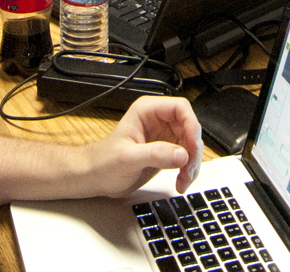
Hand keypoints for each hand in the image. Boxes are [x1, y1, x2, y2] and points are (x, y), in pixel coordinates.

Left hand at [82, 96, 202, 196]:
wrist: (96, 178)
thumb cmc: (103, 163)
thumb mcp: (127, 158)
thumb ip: (155, 154)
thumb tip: (182, 154)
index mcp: (147, 111)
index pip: (180, 108)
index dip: (191, 125)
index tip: (192, 146)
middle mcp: (159, 121)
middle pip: (190, 128)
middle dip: (194, 150)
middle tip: (189, 168)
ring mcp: (164, 137)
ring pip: (192, 145)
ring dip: (193, 163)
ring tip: (184, 179)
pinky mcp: (167, 152)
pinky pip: (187, 158)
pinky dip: (188, 171)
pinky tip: (181, 182)